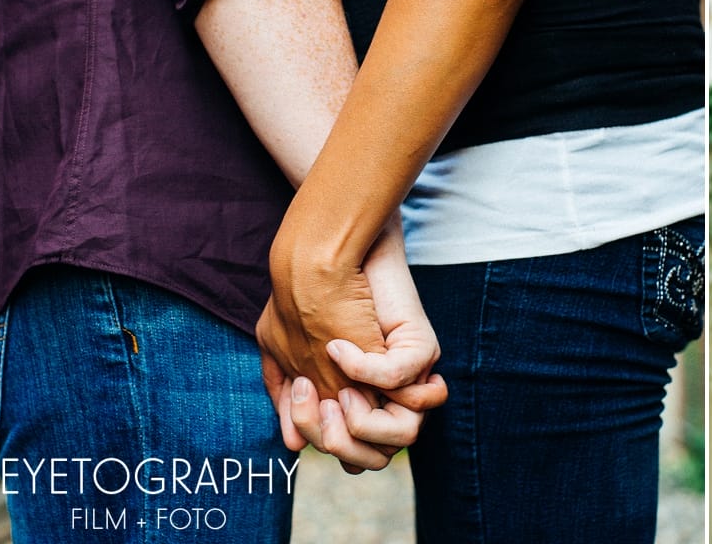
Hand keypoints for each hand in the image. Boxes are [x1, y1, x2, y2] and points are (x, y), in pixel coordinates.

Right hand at [259, 219, 445, 467]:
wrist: (330, 255)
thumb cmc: (312, 304)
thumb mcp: (291, 358)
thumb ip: (294, 401)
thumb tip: (292, 445)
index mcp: (363, 402)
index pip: (355, 455)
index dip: (324, 441)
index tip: (302, 398)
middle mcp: (393, 396)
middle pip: (377, 455)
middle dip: (339, 436)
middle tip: (316, 394)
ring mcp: (412, 375)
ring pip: (404, 433)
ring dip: (361, 418)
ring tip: (336, 383)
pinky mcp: (420, 348)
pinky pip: (401, 381)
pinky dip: (365, 371)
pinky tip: (339, 348)